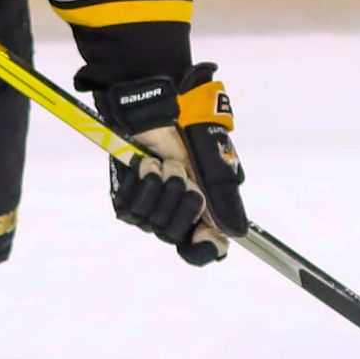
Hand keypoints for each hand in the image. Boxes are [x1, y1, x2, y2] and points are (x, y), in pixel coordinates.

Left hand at [96, 63, 246, 265]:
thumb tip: (233, 234)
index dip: (203, 249)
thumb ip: (224, 199)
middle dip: (182, 201)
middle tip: (183, 171)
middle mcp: (174, 213)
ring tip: (165, 162)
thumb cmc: (190, 131)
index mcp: (201, 211)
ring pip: (152, 223)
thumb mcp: (216, 163)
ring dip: (162, 188)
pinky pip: (130, 209)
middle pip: (174, 235)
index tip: (203, 234)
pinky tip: (147, 164)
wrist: (156, 108)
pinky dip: (143, 184)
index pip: (202, 250)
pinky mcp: (125, 194)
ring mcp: (149, 205)